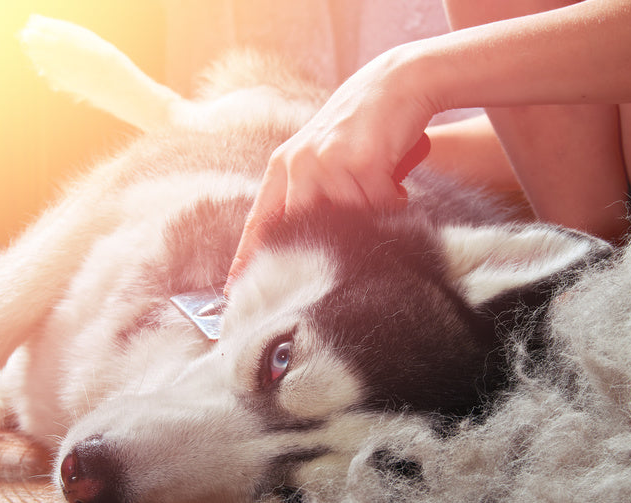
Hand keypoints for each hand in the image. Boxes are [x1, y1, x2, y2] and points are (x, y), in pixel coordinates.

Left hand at [226, 47, 434, 288]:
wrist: (395, 84)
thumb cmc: (360, 127)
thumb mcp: (321, 156)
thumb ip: (307, 193)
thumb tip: (301, 244)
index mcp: (283, 165)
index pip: (260, 222)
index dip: (247, 259)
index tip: (235, 291)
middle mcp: (299, 164)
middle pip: (302, 232)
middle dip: (319, 255)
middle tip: (334, 271)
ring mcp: (328, 161)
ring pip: (347, 222)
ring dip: (368, 222)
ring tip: (380, 204)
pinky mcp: (361, 160)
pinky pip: (378, 206)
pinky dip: (391, 204)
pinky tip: (395, 189)